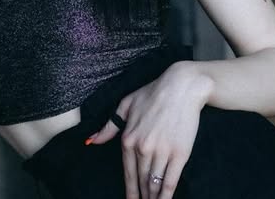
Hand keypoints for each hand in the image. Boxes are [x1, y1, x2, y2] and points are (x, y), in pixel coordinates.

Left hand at [86, 61, 211, 198]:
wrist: (182, 86)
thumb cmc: (154, 93)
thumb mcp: (126, 104)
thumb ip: (109, 126)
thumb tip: (92, 141)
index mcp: (128, 138)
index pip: (127, 172)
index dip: (129, 191)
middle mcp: (142, 148)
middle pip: (141, 181)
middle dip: (141, 196)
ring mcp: (161, 152)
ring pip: (154, 183)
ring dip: (153, 198)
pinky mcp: (179, 154)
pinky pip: (170, 181)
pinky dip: (166, 195)